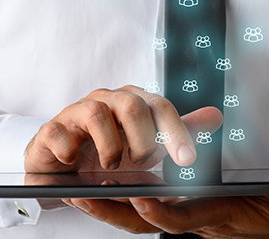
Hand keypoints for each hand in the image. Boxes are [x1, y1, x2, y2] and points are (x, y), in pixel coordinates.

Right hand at [24, 85, 223, 172]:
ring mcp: (76, 113)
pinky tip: (75, 162)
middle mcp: (106, 101)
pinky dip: (68, 148)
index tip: (187, 160)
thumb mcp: (148, 143)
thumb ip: (179, 131)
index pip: (160, 106)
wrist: (63, 162)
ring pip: (95, 112)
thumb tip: (216, 116)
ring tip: (112, 167)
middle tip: (142, 162)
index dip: (176, 131)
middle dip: (142, 138)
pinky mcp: (52, 129)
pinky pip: (57, 131)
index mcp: (132, 101)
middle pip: (131, 105)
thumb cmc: (108, 149)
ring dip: (109, 144)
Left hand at [64, 193, 268, 236]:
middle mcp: (187, 218)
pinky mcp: (172, 206)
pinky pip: (137, 205)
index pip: (181, 219)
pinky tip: (90, 188)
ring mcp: (177, 214)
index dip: (161, 212)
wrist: (264, 228)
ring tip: (73, 191)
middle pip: (143, 223)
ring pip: (134, 217)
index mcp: (211, 216)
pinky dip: (113, 199)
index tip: (141, 197)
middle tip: (82, 198)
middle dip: (112, 213)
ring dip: (104, 206)